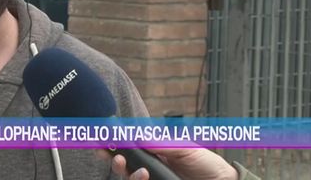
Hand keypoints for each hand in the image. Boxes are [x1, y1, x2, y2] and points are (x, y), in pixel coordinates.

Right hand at [103, 147, 237, 179]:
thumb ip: (162, 143)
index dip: (115, 144)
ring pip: (130, 179)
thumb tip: (139, 136)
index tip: (103, 139)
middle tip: (116, 157)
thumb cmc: (207, 164)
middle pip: (124, 166)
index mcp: (156, 153)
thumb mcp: (185, 148)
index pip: (130, 148)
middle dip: (115, 160)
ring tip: (140, 172)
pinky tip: (144, 176)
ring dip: (128, 174)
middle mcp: (152, 169)